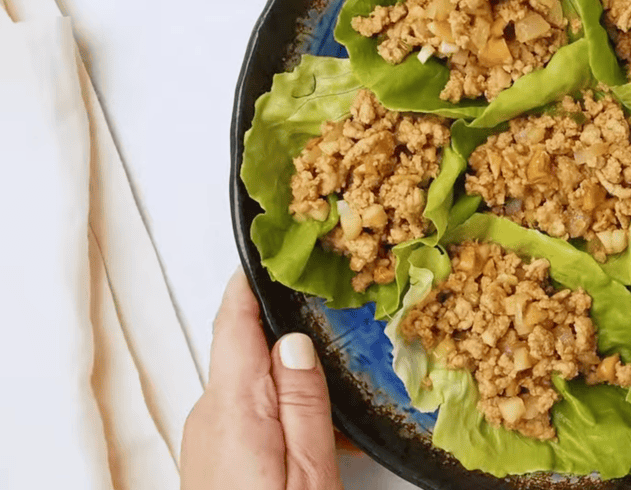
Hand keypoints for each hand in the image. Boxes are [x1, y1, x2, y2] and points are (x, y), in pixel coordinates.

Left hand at [181, 269, 342, 489]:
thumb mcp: (310, 472)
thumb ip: (304, 404)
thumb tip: (296, 342)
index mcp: (234, 408)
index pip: (234, 324)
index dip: (250, 284)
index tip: (273, 249)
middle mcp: (208, 415)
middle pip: (246, 351)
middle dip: (287, 334)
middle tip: (333, 316)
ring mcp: (205, 437)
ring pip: (251, 385)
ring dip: (289, 381)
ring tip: (340, 391)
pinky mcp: (210, 456)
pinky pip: (246, 415)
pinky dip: (279, 411)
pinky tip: (314, 435)